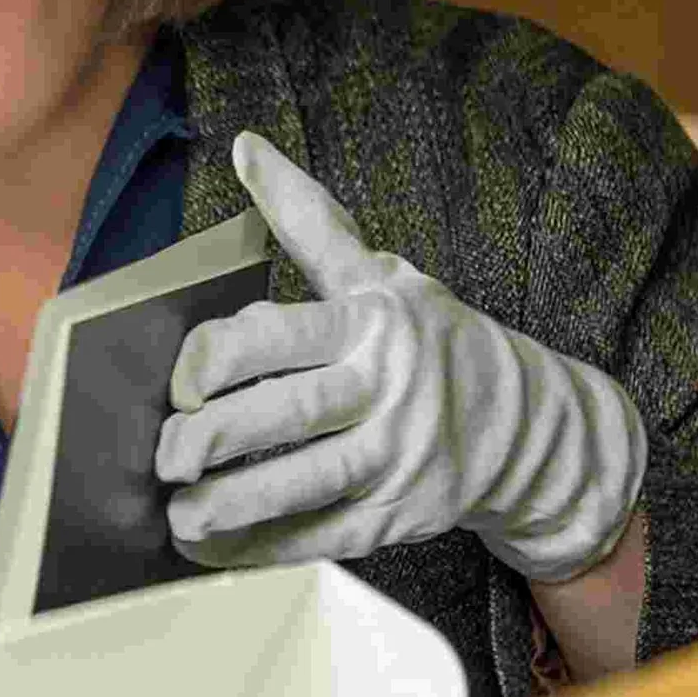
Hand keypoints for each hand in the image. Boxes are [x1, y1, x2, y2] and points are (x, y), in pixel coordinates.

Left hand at [154, 132, 645, 581]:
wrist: (531, 425)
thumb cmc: (430, 341)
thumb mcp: (380, 273)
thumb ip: (309, 220)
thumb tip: (246, 148)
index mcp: (367, 324)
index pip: (279, 334)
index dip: (219, 359)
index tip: (182, 382)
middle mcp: (383, 390)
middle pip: (288, 413)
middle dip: (216, 437)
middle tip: (166, 454)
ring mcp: (395, 458)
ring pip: (304, 484)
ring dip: (233, 505)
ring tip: (180, 514)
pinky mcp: (400, 517)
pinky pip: (322, 536)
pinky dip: (264, 547)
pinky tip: (215, 548)